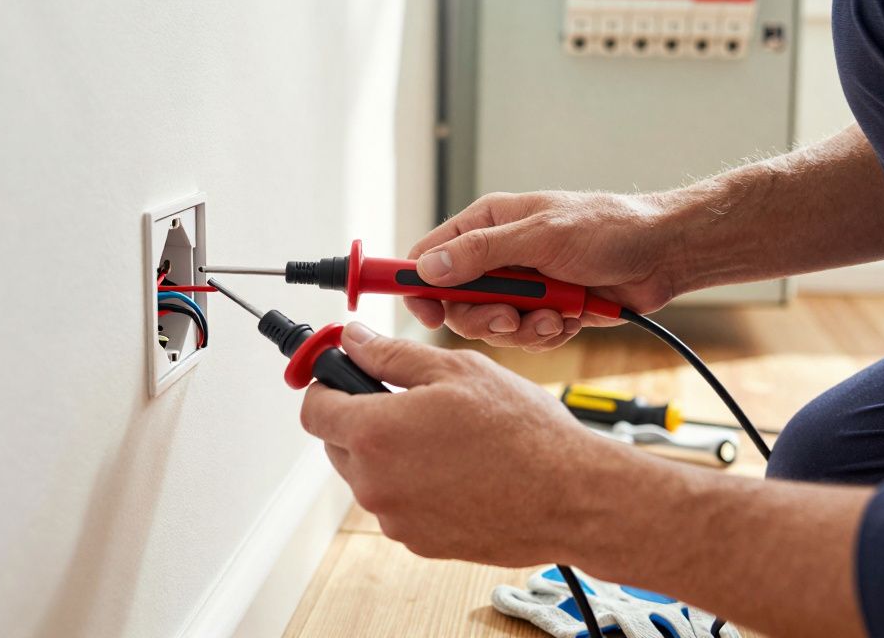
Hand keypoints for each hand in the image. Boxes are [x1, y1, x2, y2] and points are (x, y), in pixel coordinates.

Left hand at [300, 322, 618, 565]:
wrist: (570, 496)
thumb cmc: (522, 432)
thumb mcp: (455, 370)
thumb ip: (391, 355)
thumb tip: (354, 340)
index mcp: (374, 434)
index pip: (313, 409)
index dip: (326, 384)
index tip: (344, 374)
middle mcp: (374, 484)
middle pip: (335, 443)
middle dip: (360, 418)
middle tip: (408, 402)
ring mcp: (395, 519)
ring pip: (368, 476)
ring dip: (389, 454)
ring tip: (445, 438)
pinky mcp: (419, 542)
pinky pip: (397, 505)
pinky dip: (414, 485)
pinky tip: (457, 470)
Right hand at [405, 191, 681, 351]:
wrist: (663, 255)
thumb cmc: (608, 228)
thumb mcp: (540, 235)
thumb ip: (481, 253)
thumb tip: (428, 268)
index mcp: (487, 225)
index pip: (429, 256)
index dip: (420, 287)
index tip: (427, 313)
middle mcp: (498, 255)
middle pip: (458, 302)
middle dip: (484, 317)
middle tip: (511, 317)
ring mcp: (521, 285)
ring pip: (492, 325)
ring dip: (522, 328)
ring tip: (555, 315)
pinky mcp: (544, 310)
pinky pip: (524, 337)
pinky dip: (545, 334)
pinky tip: (570, 318)